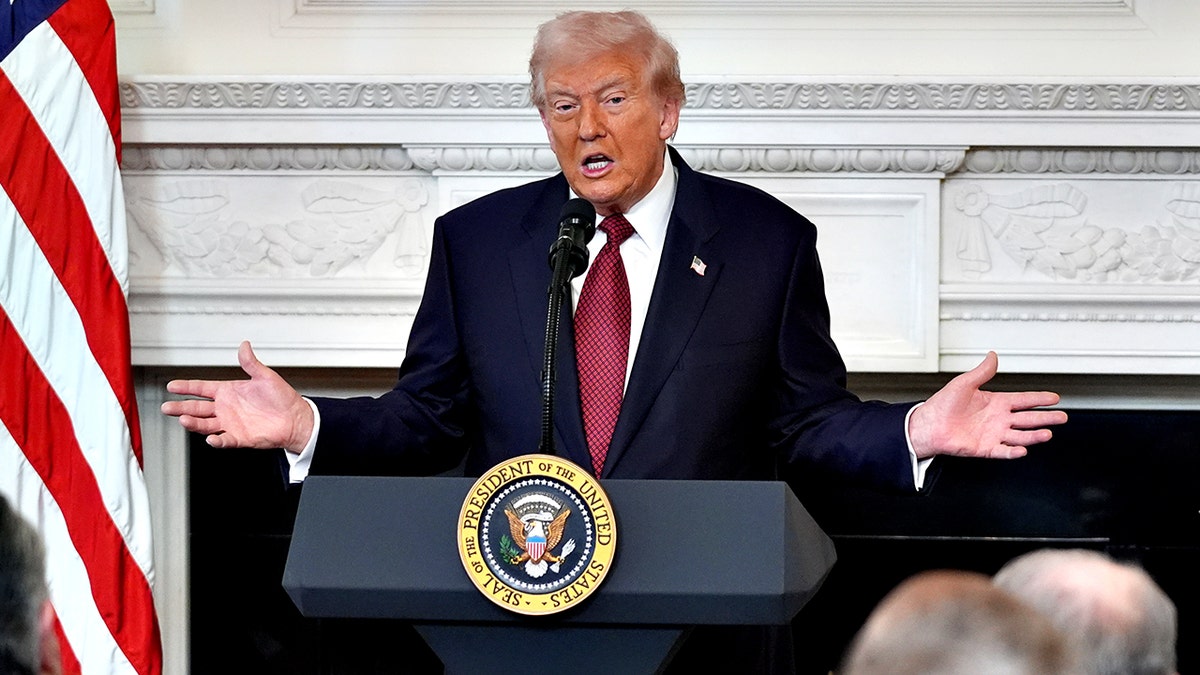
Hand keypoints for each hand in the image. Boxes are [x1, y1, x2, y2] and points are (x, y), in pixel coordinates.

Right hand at [160, 341, 313, 453]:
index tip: (171, 386)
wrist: (296, 419)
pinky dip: (217, 441)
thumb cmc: (282, 398)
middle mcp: (226, 408)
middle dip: (181, 407)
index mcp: (229, 391)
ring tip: (183, 419)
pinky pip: (224, 440)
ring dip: (193, 423)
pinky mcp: (239, 438)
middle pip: (197, 408)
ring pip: (205, 424)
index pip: (202, 388)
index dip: (187, 387)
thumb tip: (244, 345)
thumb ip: (251, 363)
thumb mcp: (266, 376)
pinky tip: (211, 439)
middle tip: (166, 407)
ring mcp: (231, 424)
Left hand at [908, 352, 1066, 460]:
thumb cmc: (943, 405)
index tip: (1054, 397)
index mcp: (995, 402)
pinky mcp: (986, 448)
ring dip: (1034, 435)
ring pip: (1020, 436)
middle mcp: (998, 419)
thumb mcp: (964, 383)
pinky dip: (1013, 452)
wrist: (929, 425)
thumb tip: (992, 356)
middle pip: (1028, 419)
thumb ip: (982, 372)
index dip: (1039, 399)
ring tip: (1047, 433)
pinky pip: (1003, 451)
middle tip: (1062, 417)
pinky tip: (1022, 450)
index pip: (1023, 400)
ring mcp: (994, 434)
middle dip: (1046, 418)